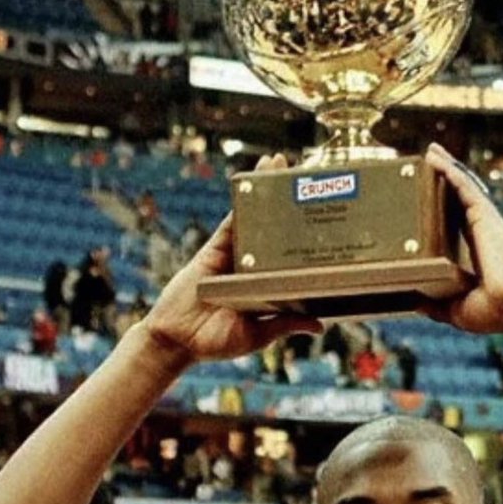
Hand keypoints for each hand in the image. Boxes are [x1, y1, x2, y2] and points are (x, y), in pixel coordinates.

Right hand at [141, 154, 321, 363]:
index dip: (305, 231)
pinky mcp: (214, 249)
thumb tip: (320, 325)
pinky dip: (240, 201)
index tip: (325, 212)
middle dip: (287, 198)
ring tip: (279, 161)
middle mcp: (252, 265)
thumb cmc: (216, 342)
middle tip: (307, 171)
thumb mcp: (258, 335)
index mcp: (266, 283)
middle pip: (275, 225)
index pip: (290, 253)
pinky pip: (230, 221)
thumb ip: (285, 324)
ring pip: (253, 215)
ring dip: (264, 187)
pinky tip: (251, 181)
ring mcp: (233, 254)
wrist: (177, 341)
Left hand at [423, 143, 502, 333]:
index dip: (440, 211)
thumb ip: (434, 305)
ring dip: (444, 169)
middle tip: (424, 167)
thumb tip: (414, 303)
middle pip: (456, 201)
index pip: (453, 226)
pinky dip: (449, 169)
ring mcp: (483, 222)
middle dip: (442, 184)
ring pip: (460, 188)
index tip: (426, 201)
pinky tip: (435, 157)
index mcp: (473, 254)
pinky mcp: (484, 215)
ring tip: (428, 152)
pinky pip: (464, 185)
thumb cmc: (495, 312)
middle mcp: (479, 234)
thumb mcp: (456, 310)